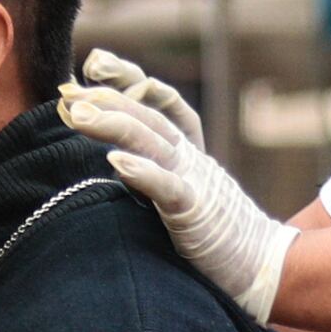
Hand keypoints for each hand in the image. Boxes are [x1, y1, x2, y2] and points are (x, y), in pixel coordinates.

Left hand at [59, 65, 289, 318]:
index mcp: (186, 152)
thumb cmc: (217, 236)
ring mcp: (195, 180)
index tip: (91, 65)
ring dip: (113, 123)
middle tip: (67, 91)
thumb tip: (115, 160)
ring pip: (152, 140)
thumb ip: (157, 174)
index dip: (126, 80)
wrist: (263, 266)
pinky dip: (143, 171)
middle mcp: (190, 157)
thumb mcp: (185, 195)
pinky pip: (168, 186)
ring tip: (78, 114)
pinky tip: (115, 161)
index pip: (155, 103)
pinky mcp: (196, 211)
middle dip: (107, 97)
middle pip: (148, 114)